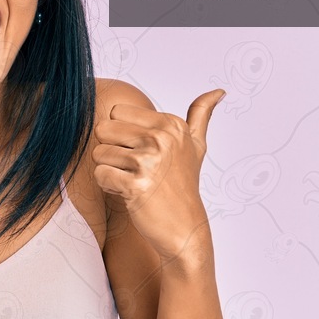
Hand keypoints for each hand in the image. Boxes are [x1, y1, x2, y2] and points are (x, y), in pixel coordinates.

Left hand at [92, 89, 224, 260]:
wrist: (185, 228)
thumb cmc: (183, 184)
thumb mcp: (196, 146)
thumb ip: (201, 115)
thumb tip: (219, 90)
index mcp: (171, 124)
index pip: (116, 112)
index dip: (121, 134)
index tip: (142, 151)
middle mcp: (162, 138)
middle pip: (103, 129)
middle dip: (111, 150)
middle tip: (133, 167)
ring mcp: (149, 161)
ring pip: (99, 153)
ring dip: (110, 170)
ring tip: (133, 181)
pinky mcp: (135, 185)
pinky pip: (100, 174)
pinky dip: (108, 186)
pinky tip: (128, 193)